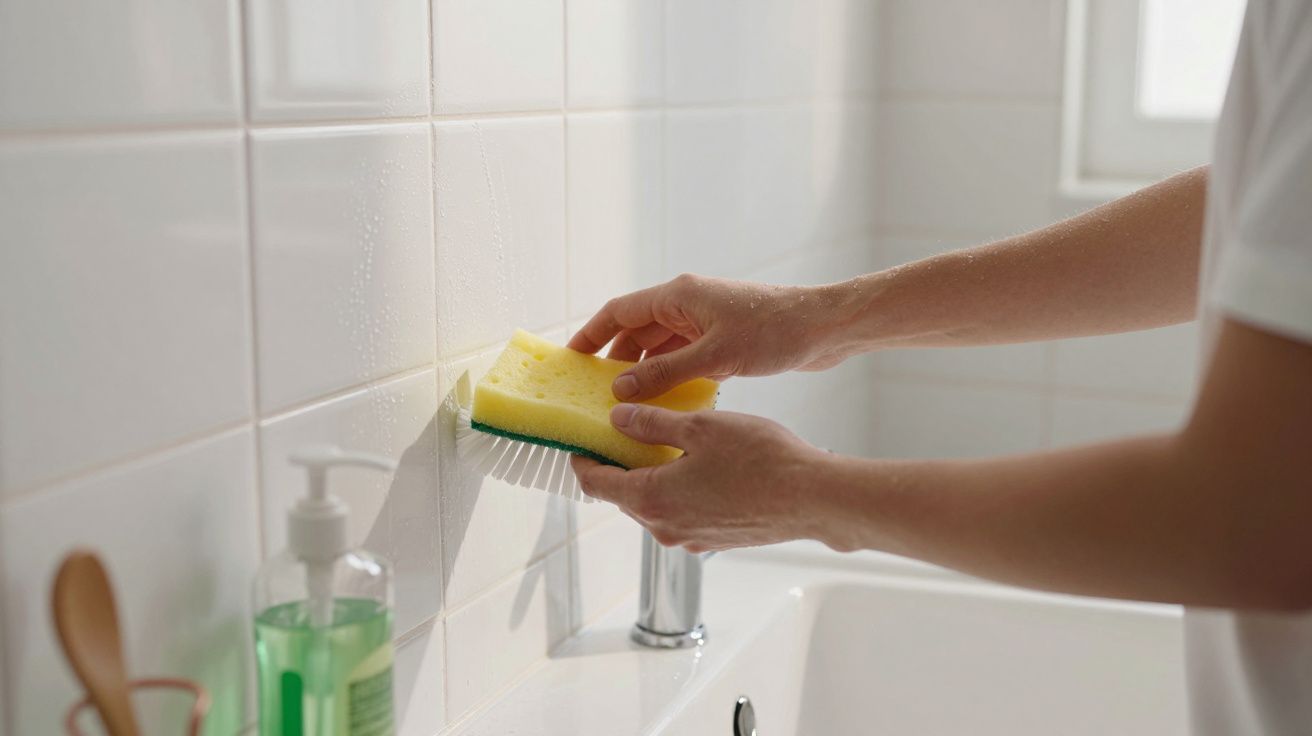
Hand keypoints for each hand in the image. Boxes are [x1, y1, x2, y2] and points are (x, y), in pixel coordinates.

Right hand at [568, 273, 858, 401]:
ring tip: (625, 403)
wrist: (824, 329)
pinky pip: (683, 357)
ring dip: (643, 371)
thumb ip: (664, 374)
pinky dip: (669, 377)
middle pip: (636, 331)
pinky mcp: (723, 339)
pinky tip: (664, 403)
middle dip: (614, 360)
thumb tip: (620, 390)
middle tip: (594, 392)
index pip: (619, 312)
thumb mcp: (714, 357)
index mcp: (678, 296)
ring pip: (660, 347)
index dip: (591, 334)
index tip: (569, 359)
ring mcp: (705, 321)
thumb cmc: (774, 331)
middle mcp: (687, 304)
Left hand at [571, 404, 832, 552]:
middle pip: (623, 495)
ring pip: (654, 505)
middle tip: (625, 431)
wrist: (811, 498)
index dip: (583, 459)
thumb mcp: (700, 428)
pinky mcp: (714, 539)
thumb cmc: (761, 460)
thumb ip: (652, 424)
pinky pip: (682, 513)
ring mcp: (690, 538)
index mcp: (652, 499)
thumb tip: (618, 419)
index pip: (596, 483)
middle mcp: (665, 527)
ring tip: (666, 443)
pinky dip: (678, 490)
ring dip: (652, 477)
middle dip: (620, 464)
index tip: (582, 440)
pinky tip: (699, 465)